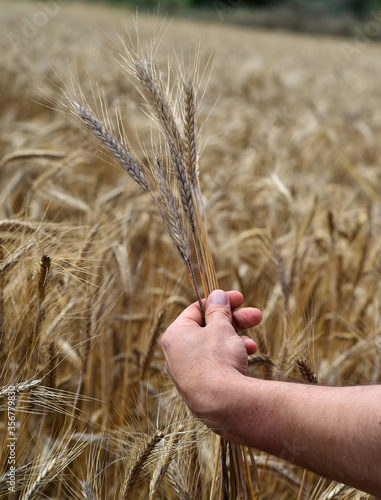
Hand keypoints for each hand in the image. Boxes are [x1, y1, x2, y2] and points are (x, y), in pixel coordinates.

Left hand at [160, 289, 261, 426]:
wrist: (223, 404)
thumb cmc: (217, 360)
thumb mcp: (221, 327)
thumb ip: (219, 310)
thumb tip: (216, 294)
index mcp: (175, 335)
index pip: (196, 310)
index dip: (219, 302)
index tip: (238, 298)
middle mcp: (177, 353)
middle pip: (208, 328)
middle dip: (234, 321)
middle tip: (255, 315)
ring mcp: (188, 372)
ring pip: (214, 347)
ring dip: (236, 340)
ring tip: (252, 343)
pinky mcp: (201, 387)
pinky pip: (216, 365)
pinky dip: (231, 358)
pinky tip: (248, 358)